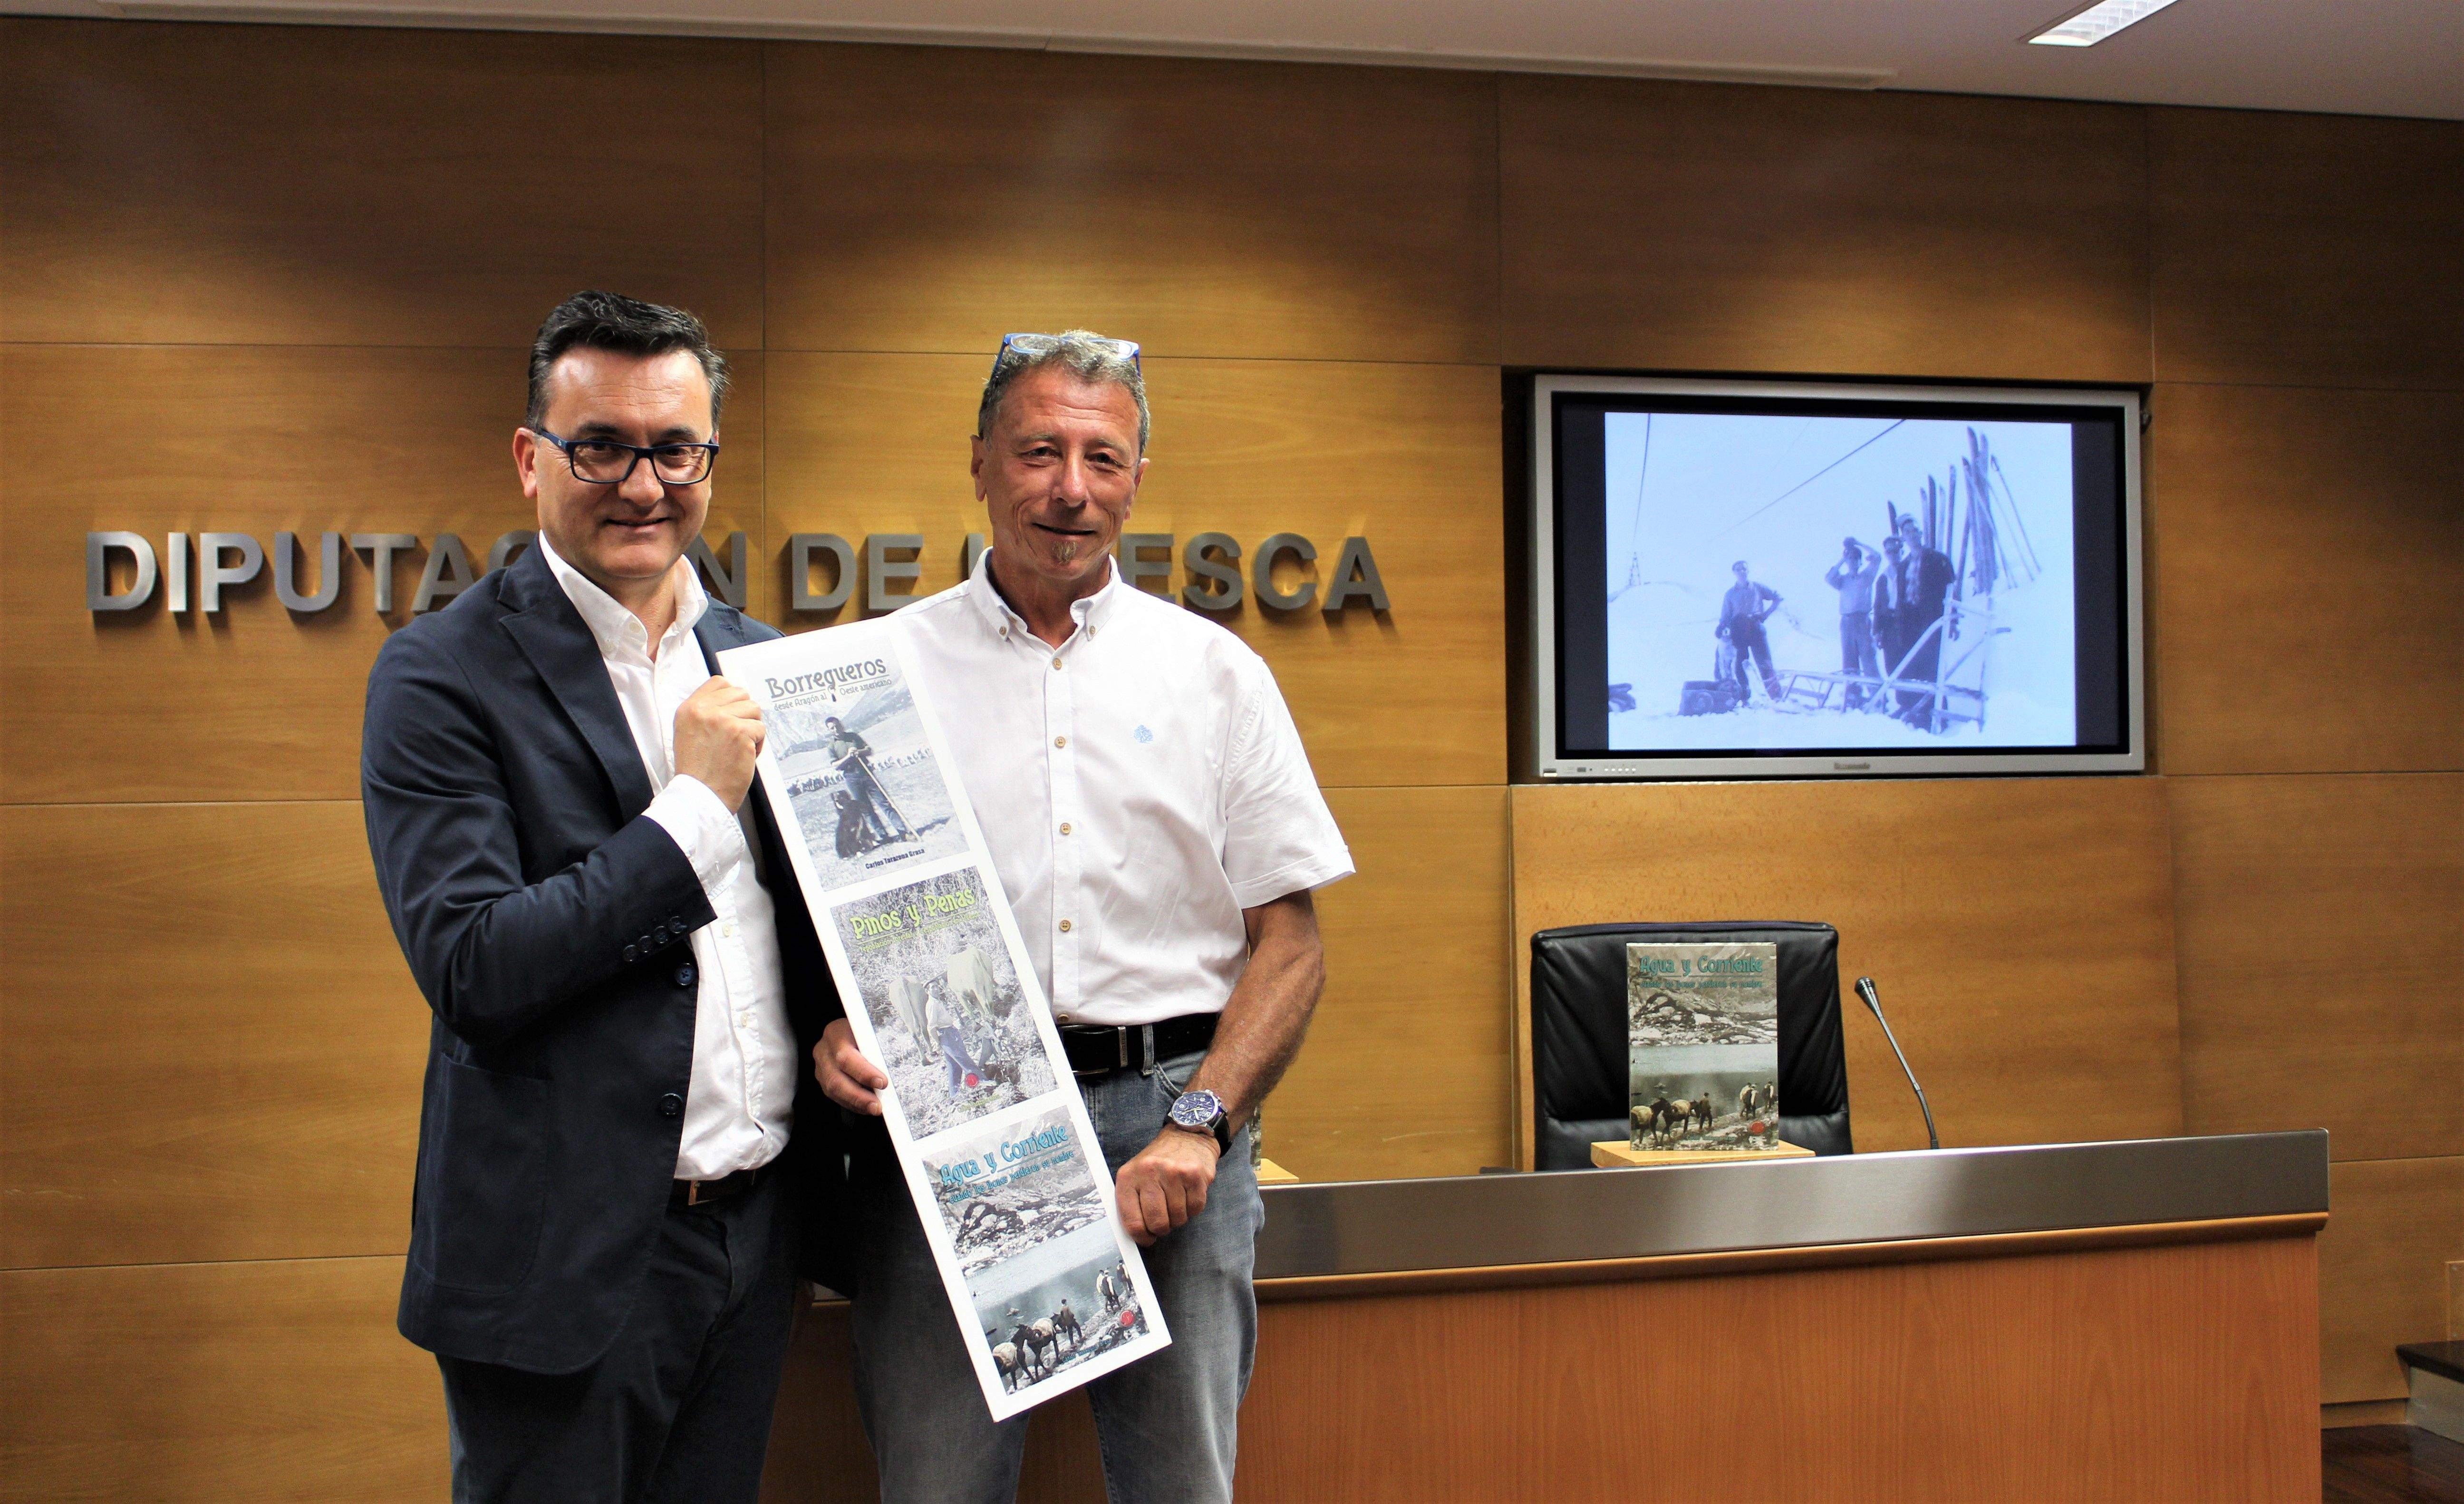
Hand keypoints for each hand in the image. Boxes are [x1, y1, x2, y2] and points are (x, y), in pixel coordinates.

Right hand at [674, 679, 763, 811]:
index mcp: (688, 708)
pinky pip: (761, 729)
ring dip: (753, 729)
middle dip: (745, 714)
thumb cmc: (698, 770)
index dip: (732, 697)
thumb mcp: (689, 732)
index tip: (733, 714)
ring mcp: (722, 720)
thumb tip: (732, 697)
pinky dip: (759, 745)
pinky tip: (745, 757)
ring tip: (739, 747)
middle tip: (737, 735)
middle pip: (741, 694)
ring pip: (754, 710)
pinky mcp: (740, 733)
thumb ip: (706, 712)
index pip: (719, 682)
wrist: (699, 795)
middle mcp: (703, 710)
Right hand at [814, 1019, 886, 1115]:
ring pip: (833, 1090)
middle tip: (877, 1106)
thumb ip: (877, 1047)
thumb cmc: (865, 1030)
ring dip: (856, 1103)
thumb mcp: (871, 1031)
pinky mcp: (822, 1079)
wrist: (848, 1030)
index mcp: (836, 1033)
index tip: (882, 1083)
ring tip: (874, 1109)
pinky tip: (866, 1107)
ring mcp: (820, 1066)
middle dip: (858, 1096)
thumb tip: (893, 1071)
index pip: (846, 1056)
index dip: (863, 1072)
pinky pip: (835, 1096)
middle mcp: (823, 1050)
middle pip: (835, 1078)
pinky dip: (852, 1104)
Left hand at [1114, 1127, 1218, 1245]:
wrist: (1186, 1137)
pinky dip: (1192, 1208)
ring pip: (1177, 1218)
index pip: (1132, 1221)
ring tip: (1175, 1201)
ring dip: (1178, 1217)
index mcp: (1128, 1177)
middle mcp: (1149, 1172)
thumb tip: (1136, 1235)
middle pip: (1157, 1223)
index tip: (1147, 1238)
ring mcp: (1173, 1172)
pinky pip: (1195, 1209)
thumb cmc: (1158, 1163)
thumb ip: (1132, 1204)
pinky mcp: (1194, 1174)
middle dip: (1162, 1228)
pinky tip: (1188, 1195)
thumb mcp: (1135, 1176)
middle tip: (1164, 1221)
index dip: (1141, 1237)